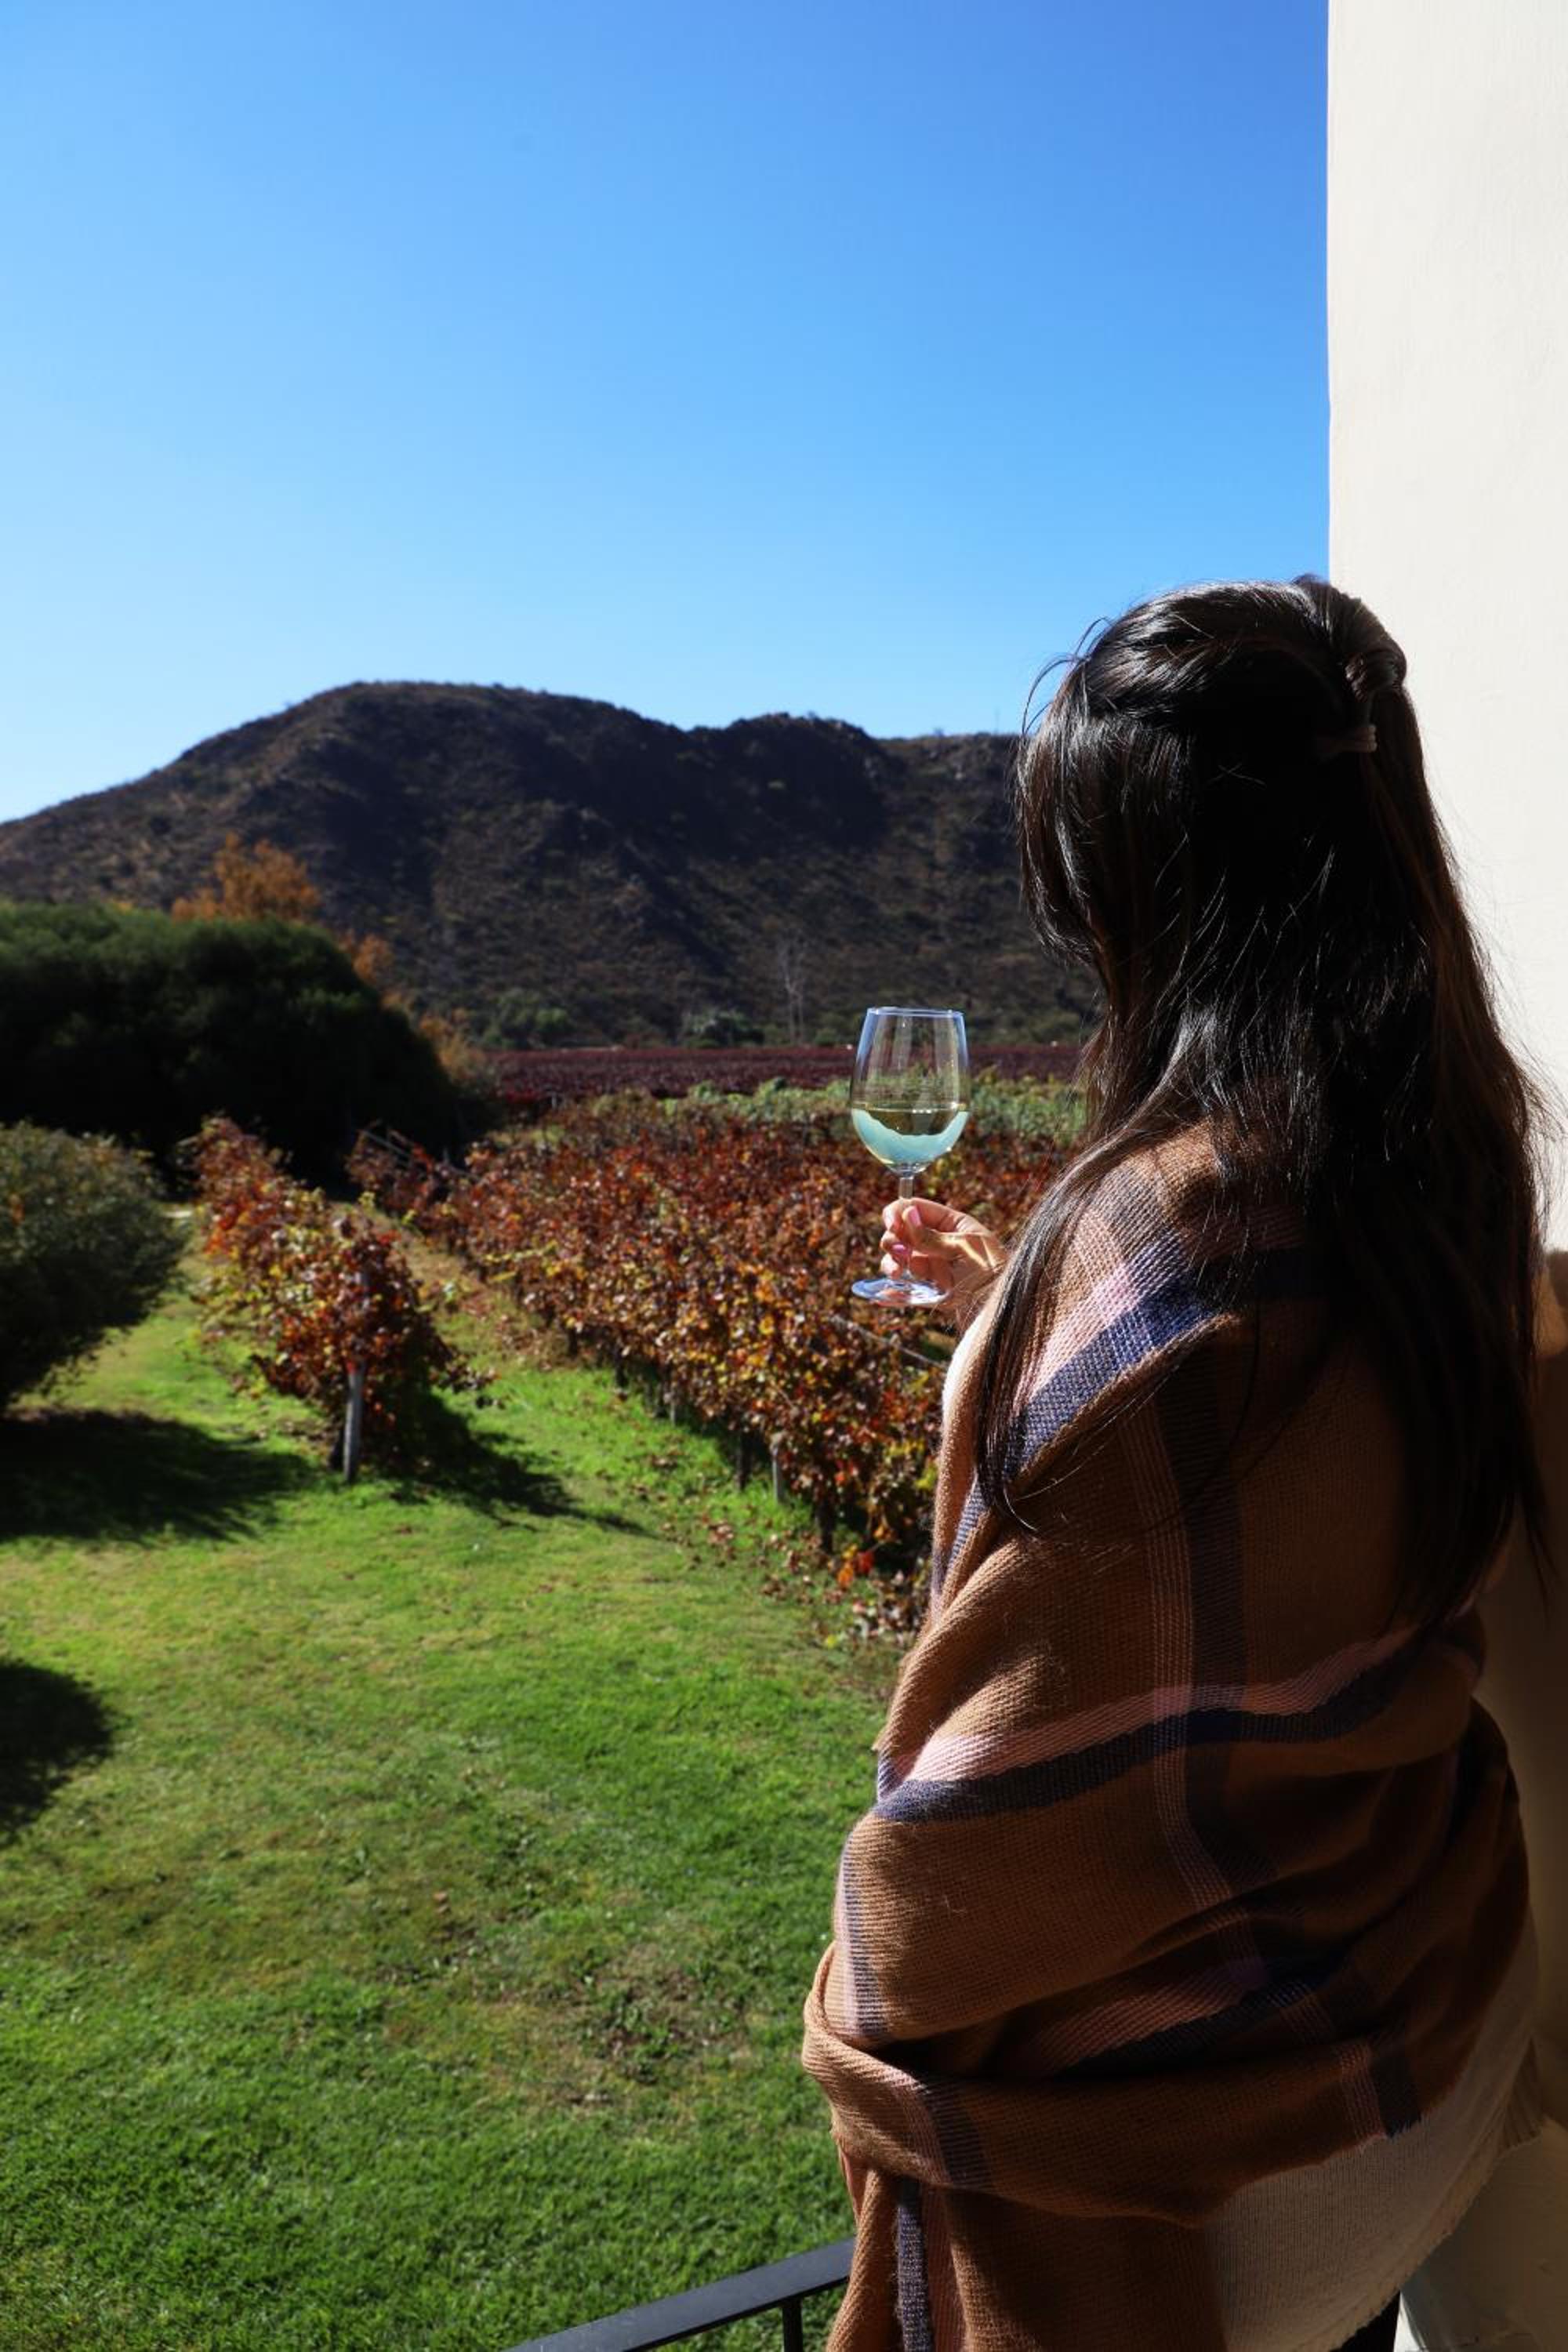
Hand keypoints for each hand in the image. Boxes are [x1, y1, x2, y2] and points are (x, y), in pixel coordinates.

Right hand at [880, 1196, 1005, 1317]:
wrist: (1010, 1311)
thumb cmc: (995, 1273)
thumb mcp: (965, 1249)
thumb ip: (932, 1236)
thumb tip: (906, 1214)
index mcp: (953, 1225)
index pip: (917, 1208)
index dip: (899, 1213)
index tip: (890, 1224)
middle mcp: (940, 1245)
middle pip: (902, 1234)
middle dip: (893, 1240)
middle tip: (898, 1252)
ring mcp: (935, 1269)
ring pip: (900, 1261)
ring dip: (890, 1264)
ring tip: (896, 1274)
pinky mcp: (932, 1294)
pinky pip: (906, 1291)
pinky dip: (893, 1293)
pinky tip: (883, 1297)